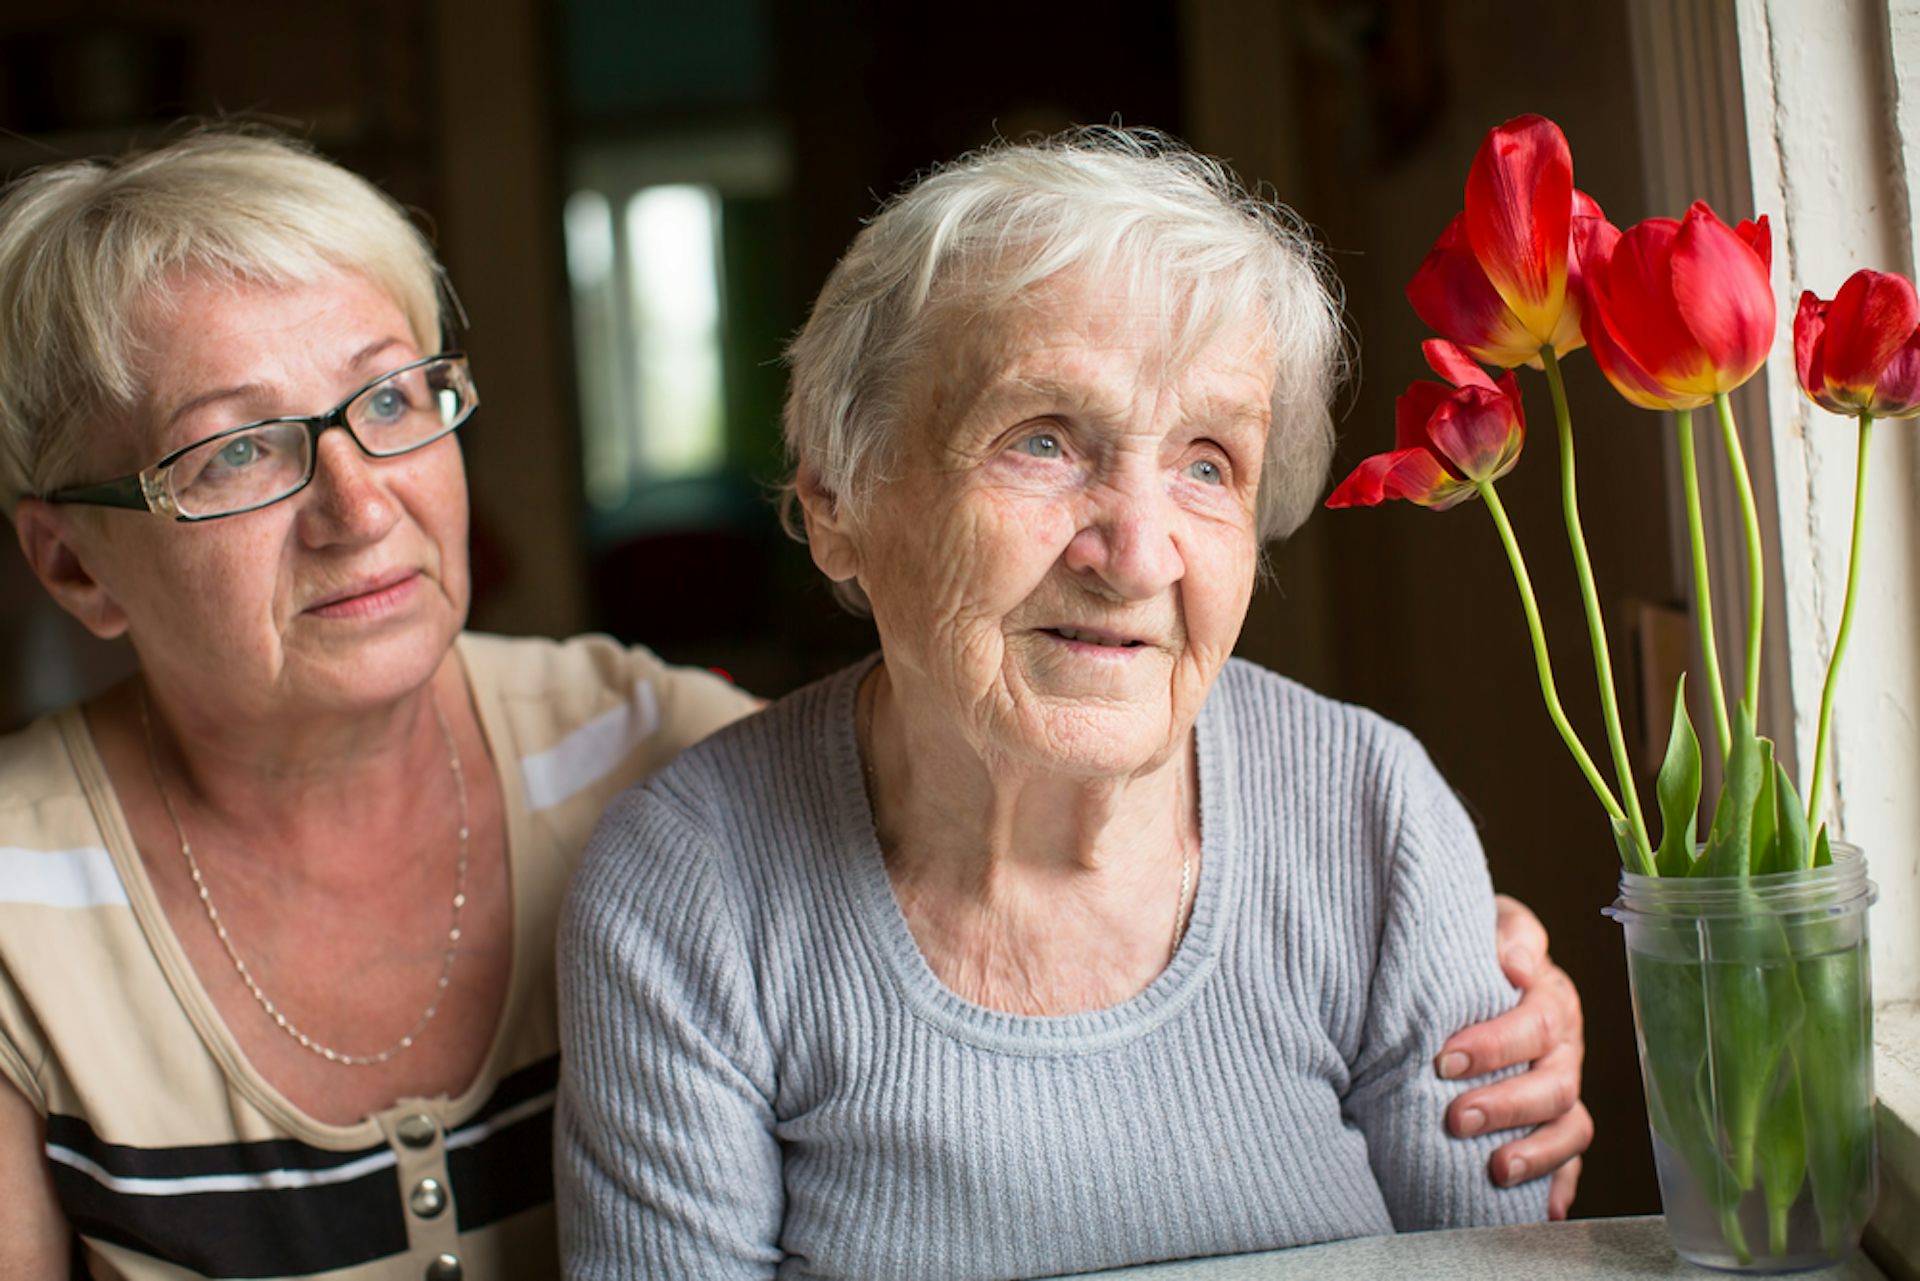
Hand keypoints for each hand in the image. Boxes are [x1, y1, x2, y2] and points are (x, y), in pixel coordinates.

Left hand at [1436, 893, 1591, 1218]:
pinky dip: (1560, 1185)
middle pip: (1554, 1083)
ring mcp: (1562, 1089)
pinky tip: (1543, 1208)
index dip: (1495, 1045)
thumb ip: (1508, 932)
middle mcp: (1564, 1048)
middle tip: (1455, 1117)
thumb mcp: (1487, 919)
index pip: (1537, 1023)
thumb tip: (1517, 964)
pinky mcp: (1553, 1123)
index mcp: (1551, 998)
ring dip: (1536, 1151)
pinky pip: (1571, 1161)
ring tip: (1495, 1168)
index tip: (1446, 1058)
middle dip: (1506, 1105)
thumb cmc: (1473, 944)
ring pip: (1569, 1125)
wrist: (1462, 965)